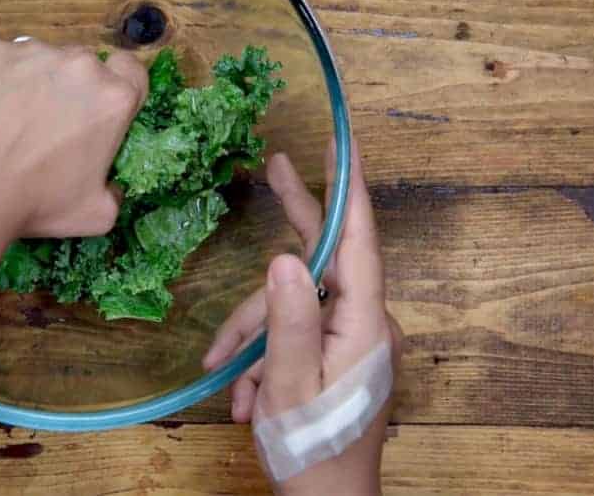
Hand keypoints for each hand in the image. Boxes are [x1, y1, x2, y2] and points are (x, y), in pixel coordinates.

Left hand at [0, 38, 147, 238]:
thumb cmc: (33, 205)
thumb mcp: (96, 214)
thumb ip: (114, 192)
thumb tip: (110, 185)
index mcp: (112, 98)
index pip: (132, 71)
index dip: (117, 90)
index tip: (97, 111)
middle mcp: (77, 64)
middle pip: (82, 66)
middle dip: (70, 89)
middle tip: (45, 125)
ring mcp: (29, 52)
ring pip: (38, 60)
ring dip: (30, 82)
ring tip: (5, 121)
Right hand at [202, 144, 402, 494]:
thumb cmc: (312, 450)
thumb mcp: (289, 385)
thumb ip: (288, 319)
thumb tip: (285, 258)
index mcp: (363, 325)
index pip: (359, 241)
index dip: (349, 188)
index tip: (341, 143)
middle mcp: (363, 325)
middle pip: (322, 262)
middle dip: (286, 235)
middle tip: (269, 169)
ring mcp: (350, 343)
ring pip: (293, 308)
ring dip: (253, 341)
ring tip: (230, 383)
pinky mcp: (335, 360)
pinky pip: (294, 338)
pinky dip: (264, 362)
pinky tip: (247, 399)